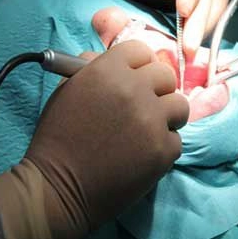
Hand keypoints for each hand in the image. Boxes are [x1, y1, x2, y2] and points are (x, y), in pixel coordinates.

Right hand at [27, 38, 187, 229]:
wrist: (57, 188)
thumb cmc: (57, 139)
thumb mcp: (68, 92)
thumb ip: (93, 69)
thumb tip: (115, 61)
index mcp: (107, 70)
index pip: (141, 50)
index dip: (139, 64)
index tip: (136, 78)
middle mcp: (133, 90)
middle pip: (165, 75)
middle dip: (156, 89)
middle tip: (143, 107)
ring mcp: (152, 120)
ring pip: (179, 105)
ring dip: (166, 116)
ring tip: (147, 130)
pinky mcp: (163, 150)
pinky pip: (176, 139)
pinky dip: (162, 147)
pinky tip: (141, 155)